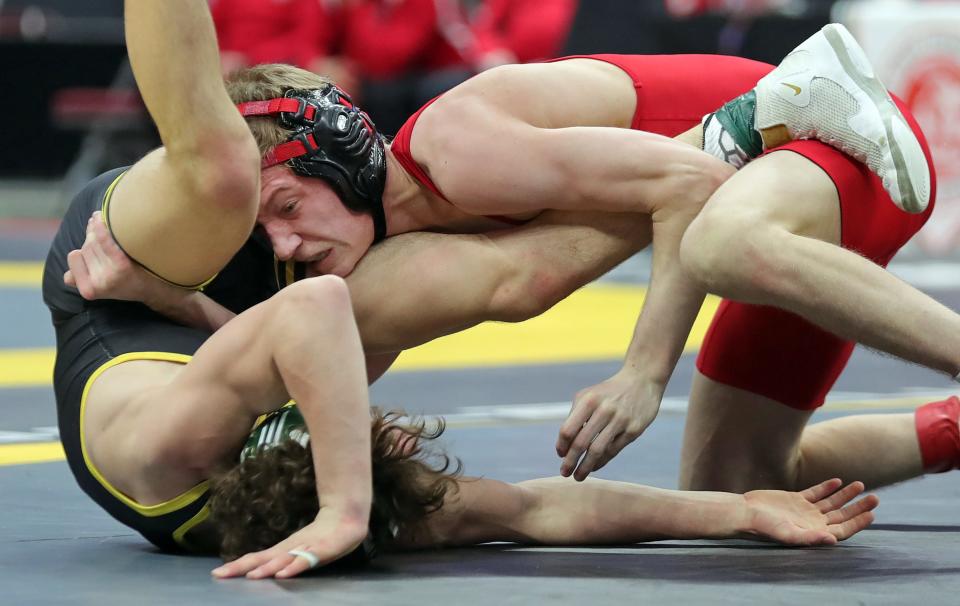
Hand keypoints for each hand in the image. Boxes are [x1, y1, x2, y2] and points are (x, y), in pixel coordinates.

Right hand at [64, 211, 163, 302]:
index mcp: (88, 290)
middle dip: (93, 238)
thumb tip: (71, 263)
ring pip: (94, 242)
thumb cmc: (128, 282)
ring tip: (102, 220)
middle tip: (102, 230)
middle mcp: (95, 284)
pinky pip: (107, 243)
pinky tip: (100, 219)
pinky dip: (102, 230)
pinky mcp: (121, 269)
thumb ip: (82, 275)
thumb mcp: (101, 284)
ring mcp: (108, 277)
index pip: (74, 258)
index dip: (82, 250)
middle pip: (86, 248)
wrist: (157, 289)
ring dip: (98, 229)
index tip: (92, 245)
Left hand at [211, 508, 367, 579]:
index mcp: (282, 549)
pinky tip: (283, 574)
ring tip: (250, 576)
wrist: (346, 516)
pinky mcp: (322, 549)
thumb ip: (281, 559)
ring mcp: (305, 548)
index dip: (237, 565)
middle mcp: (290, 548)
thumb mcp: (297, 549)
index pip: (256, 558)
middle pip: (262, 559)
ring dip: (266, 568)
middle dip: (242, 567)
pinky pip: (306, 560)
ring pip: (282, 559)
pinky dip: (294, 567)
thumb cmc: (321, 536)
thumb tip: (259, 570)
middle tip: (221, 574)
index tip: (217, 573)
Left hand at [556, 369, 661, 480]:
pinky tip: (594, 467)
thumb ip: (575, 417)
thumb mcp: (588, 396)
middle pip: (581, 443)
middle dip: (570, 462)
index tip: (560, 455)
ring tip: (578, 476)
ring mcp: (620, 420)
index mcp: (588, 401)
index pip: (568, 430)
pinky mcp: (634, 430)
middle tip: (564, 473)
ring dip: (585, 467)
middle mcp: (604, 410)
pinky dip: (601, 462)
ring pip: (598, 450)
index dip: (562, 446)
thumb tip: (565, 447)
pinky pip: (613, 450)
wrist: (641, 381)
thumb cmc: (608, 392)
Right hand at [743, 479, 878, 545]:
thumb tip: (833, 541)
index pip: (843, 529)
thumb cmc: (764, 527)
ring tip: (860, 485)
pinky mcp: (795, 499)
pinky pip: (816, 493)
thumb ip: (811, 538)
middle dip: (858, 507)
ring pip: (832, 502)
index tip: (872, 513)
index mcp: (814, 533)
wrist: (745, 512)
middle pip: (841, 515)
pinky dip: (827, 487)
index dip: (858, 522)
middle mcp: (812, 522)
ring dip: (846, 495)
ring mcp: (805, 510)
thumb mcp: (788, 535)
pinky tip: (837, 481)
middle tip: (875, 497)